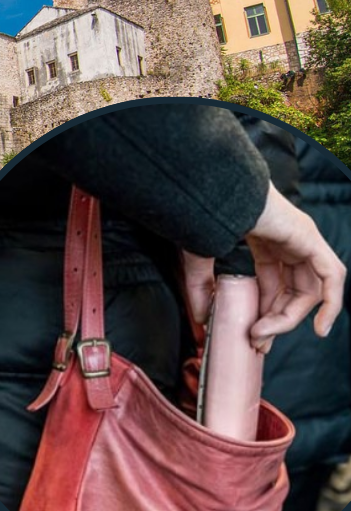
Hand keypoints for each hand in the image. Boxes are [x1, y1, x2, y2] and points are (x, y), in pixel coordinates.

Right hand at [183, 183, 345, 353]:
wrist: (209, 190)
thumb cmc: (201, 213)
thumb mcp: (199, 258)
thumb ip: (201, 288)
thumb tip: (202, 319)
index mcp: (265, 239)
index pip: (275, 283)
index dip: (266, 312)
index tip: (252, 335)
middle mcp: (288, 239)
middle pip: (293, 290)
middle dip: (277, 320)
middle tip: (257, 340)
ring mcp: (301, 238)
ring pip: (311, 288)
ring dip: (290, 317)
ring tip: (265, 333)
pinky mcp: (309, 239)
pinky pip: (331, 276)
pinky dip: (331, 304)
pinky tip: (320, 327)